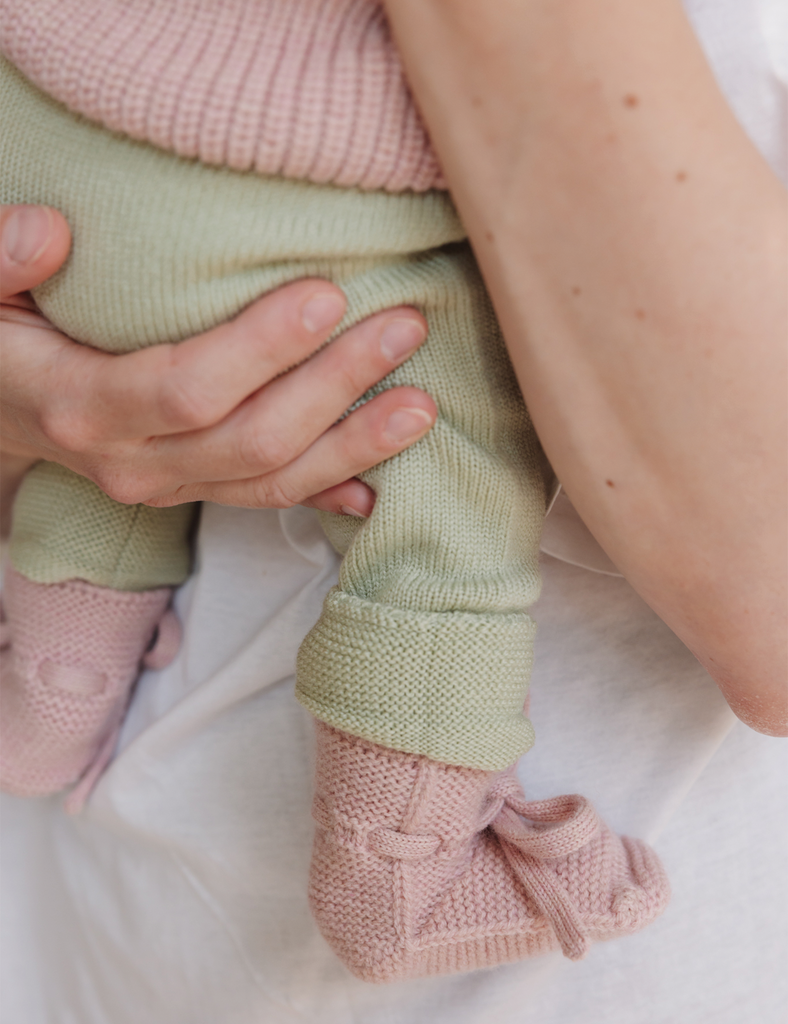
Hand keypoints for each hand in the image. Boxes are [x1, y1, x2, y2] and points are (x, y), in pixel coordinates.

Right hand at [0, 205, 435, 524]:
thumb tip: (47, 229)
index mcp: (82, 406)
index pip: (188, 388)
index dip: (262, 349)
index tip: (328, 296)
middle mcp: (131, 462)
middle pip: (252, 438)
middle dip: (334, 387)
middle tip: (402, 328)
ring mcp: (166, 486)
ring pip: (272, 480)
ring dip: (352, 444)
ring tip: (422, 405)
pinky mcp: (192, 492)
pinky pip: (265, 502)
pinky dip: (324, 494)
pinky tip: (377, 487)